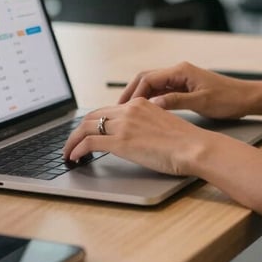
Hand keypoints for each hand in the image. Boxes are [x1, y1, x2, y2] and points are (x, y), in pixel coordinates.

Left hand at [62, 98, 212, 174]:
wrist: (194, 146)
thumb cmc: (185, 142)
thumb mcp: (162, 124)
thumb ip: (145, 125)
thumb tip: (133, 136)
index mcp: (140, 104)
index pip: (107, 110)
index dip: (92, 122)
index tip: (86, 133)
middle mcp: (129, 109)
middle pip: (92, 116)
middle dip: (77, 131)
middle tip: (71, 144)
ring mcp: (124, 124)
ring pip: (86, 127)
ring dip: (72, 141)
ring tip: (68, 153)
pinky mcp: (121, 141)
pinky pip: (89, 142)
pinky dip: (77, 149)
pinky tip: (74, 158)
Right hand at [118, 62, 256, 118]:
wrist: (247, 98)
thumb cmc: (228, 99)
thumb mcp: (202, 102)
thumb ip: (176, 101)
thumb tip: (152, 103)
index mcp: (181, 71)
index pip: (149, 78)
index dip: (134, 93)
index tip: (124, 108)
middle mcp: (179, 71)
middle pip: (146, 79)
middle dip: (131, 93)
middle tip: (117, 110)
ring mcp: (181, 79)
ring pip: (153, 85)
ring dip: (139, 97)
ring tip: (127, 113)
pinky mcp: (184, 87)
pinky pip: (162, 91)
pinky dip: (151, 100)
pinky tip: (144, 112)